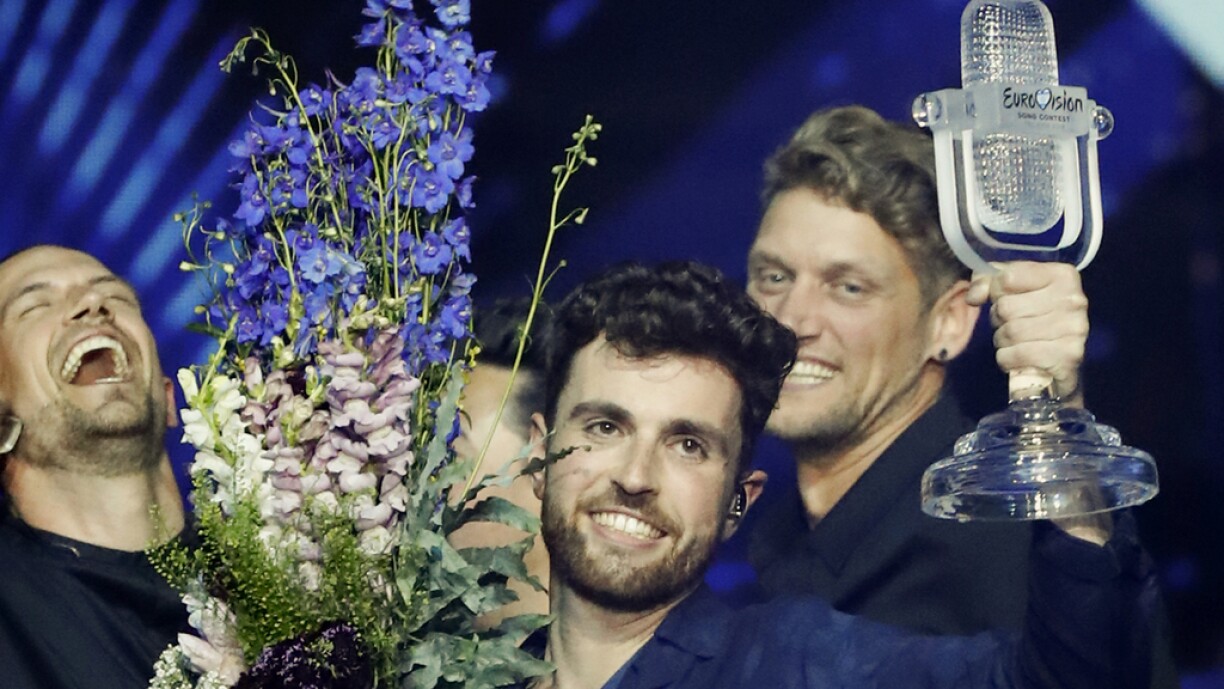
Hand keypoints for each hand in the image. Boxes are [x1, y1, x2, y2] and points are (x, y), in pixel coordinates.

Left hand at [965, 261, 1086, 403]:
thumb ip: (987, 281)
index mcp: (1061, 275)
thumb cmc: (1034, 318)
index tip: (1005, 298)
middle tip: (1010, 325)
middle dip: (999, 320)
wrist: (1061, 361)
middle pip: (1006, 307)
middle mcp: (1072, 299)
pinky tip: (1019, 358)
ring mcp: (1074, 328)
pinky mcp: (1068, 356)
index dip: (996, 291)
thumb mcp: (1012, 289)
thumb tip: (974, 297)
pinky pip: (1017, 355)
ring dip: (1003, 341)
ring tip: (1015, 341)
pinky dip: (1008, 359)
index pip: (1007, 277)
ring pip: (1010, 332)